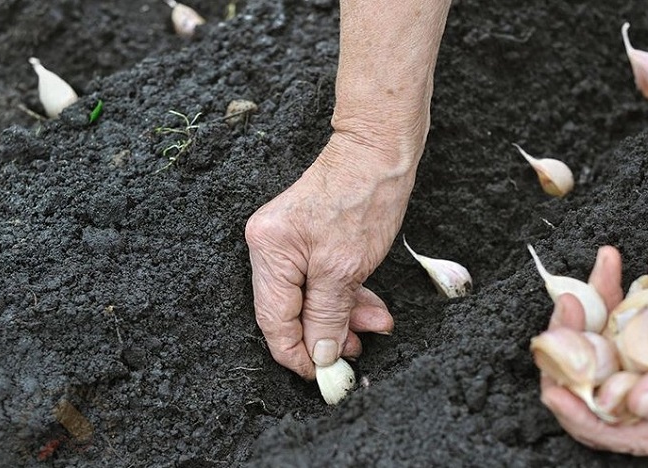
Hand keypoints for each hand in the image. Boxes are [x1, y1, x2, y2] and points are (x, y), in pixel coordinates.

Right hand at [245, 132, 418, 378]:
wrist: (379, 149)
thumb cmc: (364, 197)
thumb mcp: (346, 268)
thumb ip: (327, 316)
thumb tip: (320, 355)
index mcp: (268, 251)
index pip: (273, 321)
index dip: (298, 355)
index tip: (324, 376)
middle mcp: (269, 246)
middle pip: (291, 311)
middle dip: (327, 334)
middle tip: (358, 351)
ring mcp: (287, 241)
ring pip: (310, 297)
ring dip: (343, 315)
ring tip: (375, 325)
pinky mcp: (307, 237)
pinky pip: (320, 279)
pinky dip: (344, 295)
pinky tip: (370, 305)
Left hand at [540, 246, 647, 458]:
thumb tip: (638, 404)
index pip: (617, 431)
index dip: (580, 416)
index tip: (555, 392)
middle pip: (592, 383)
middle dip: (569, 351)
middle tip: (565, 321)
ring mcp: (646, 354)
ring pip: (593, 342)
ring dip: (580, 314)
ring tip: (575, 296)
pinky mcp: (646, 320)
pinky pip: (613, 307)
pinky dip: (606, 286)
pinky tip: (608, 263)